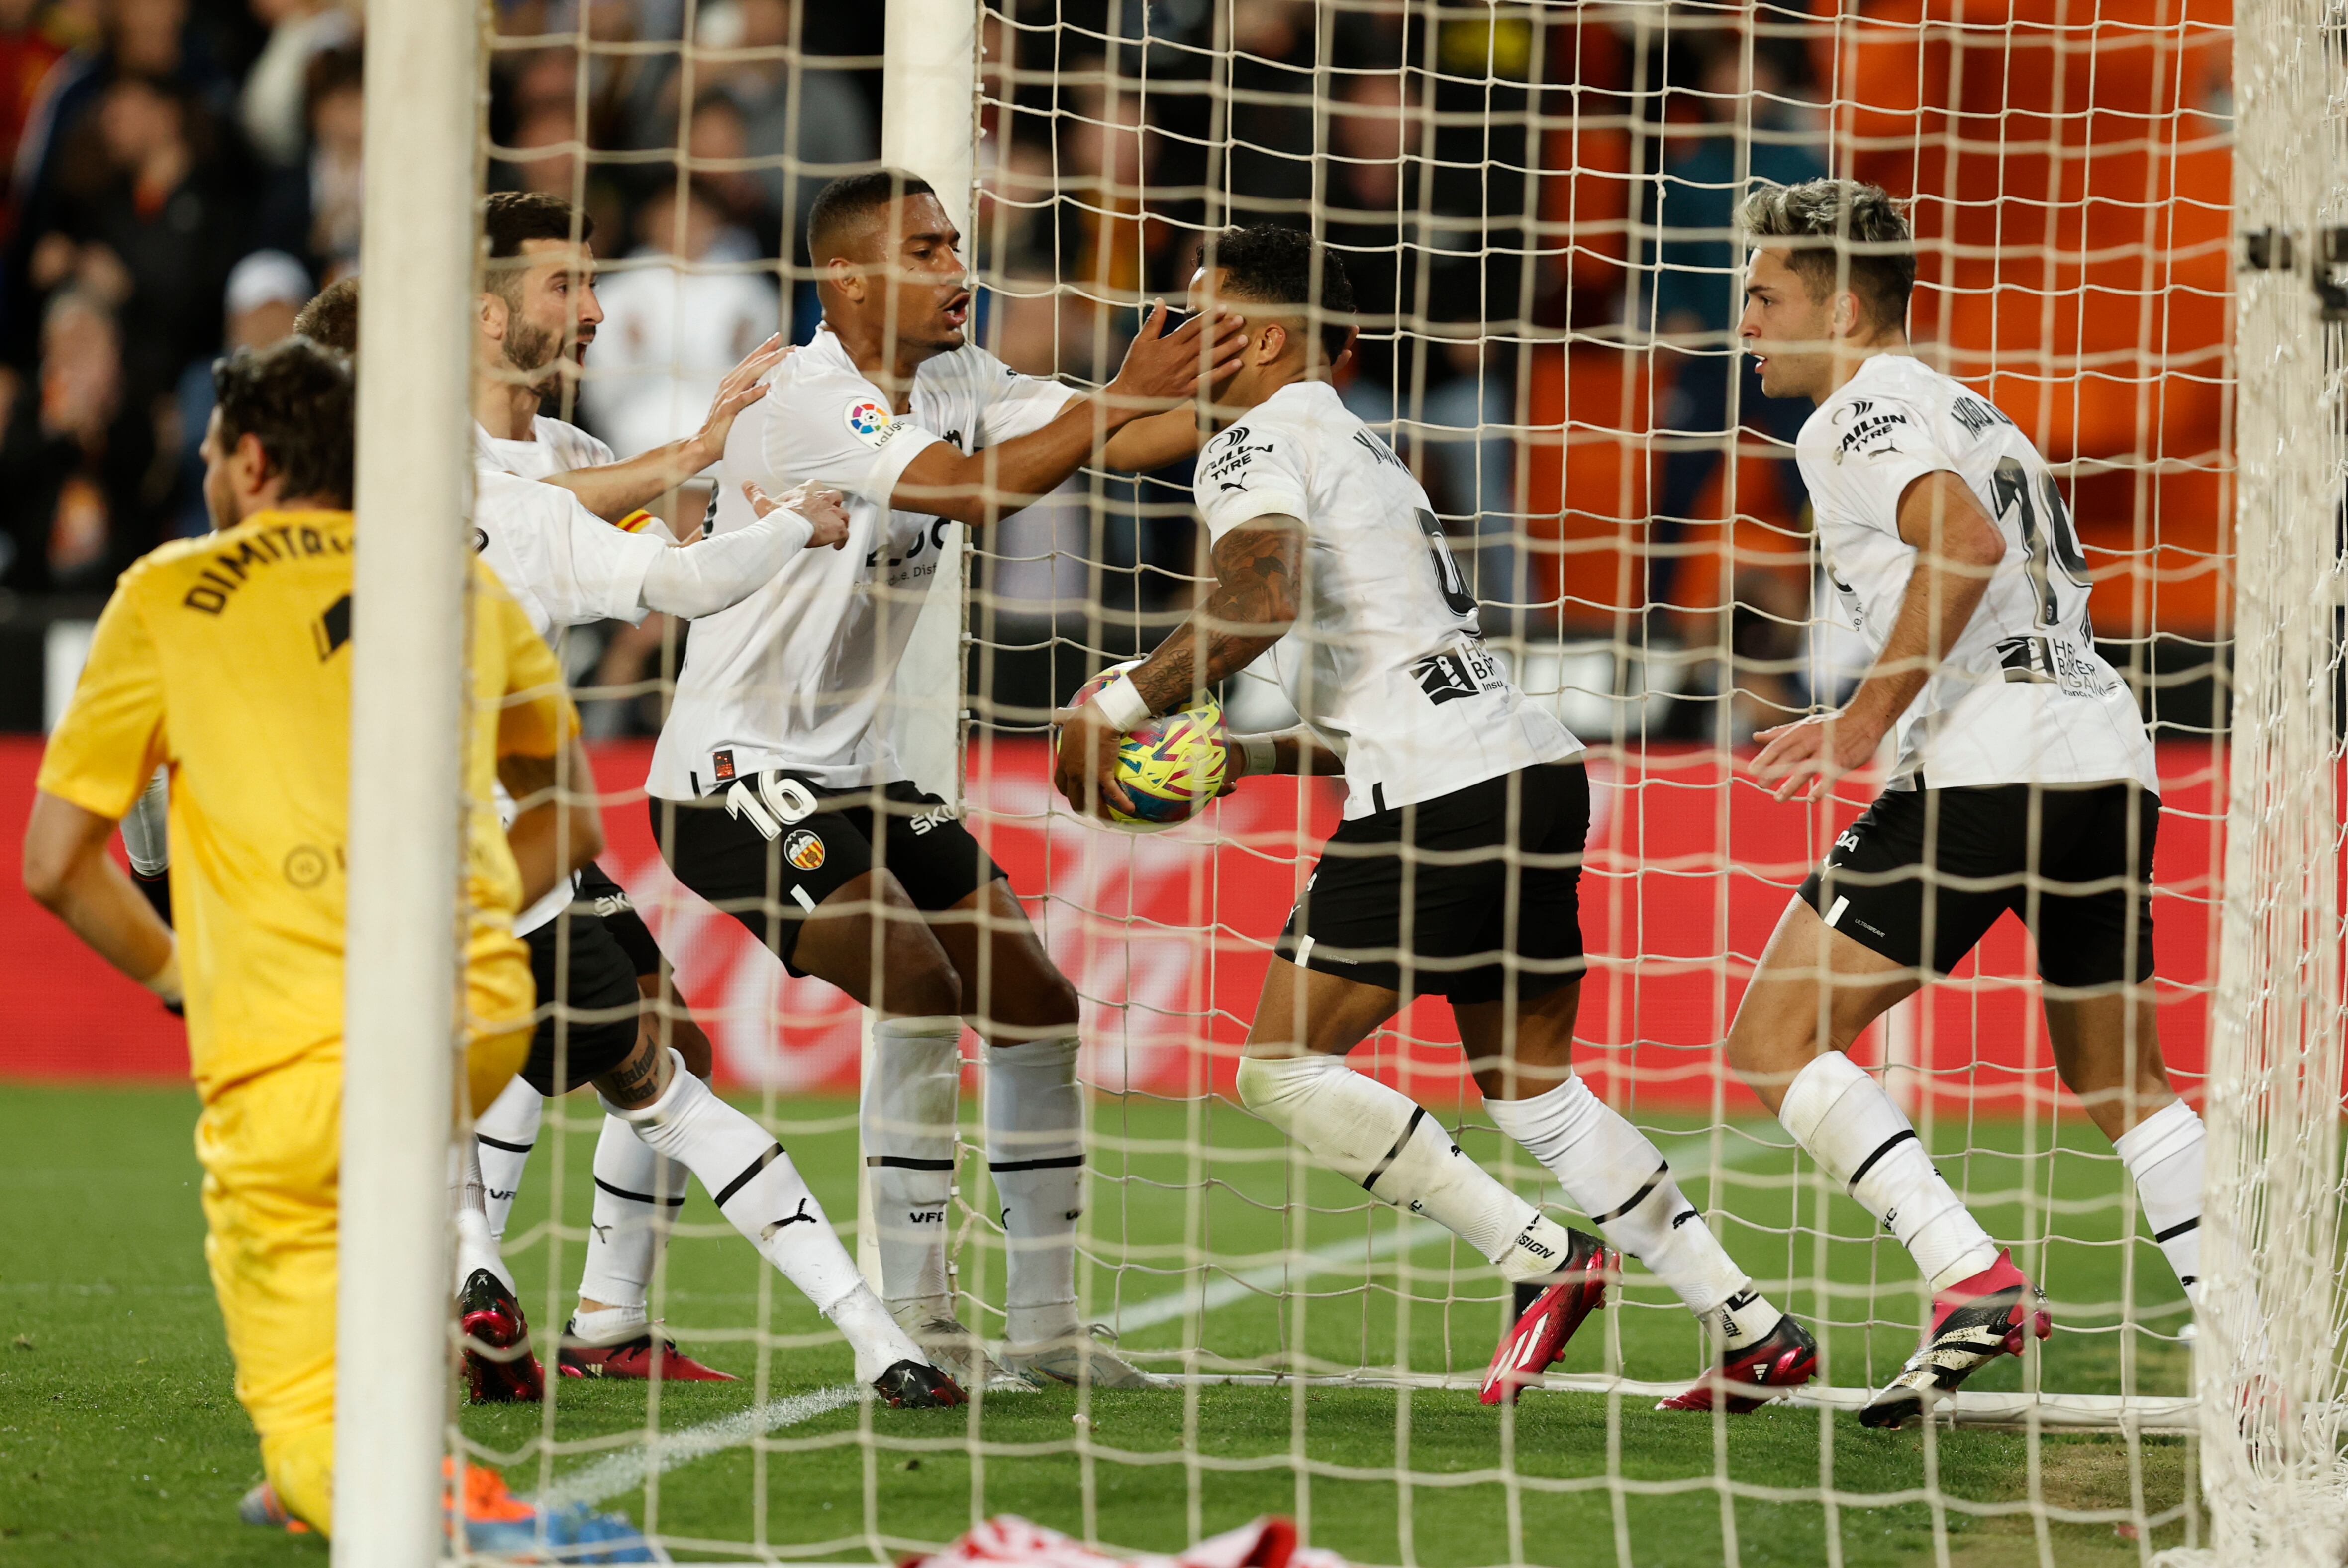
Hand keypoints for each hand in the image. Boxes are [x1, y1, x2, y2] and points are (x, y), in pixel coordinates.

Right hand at [688, 334, 790, 467]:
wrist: (705, 443)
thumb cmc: (725, 425)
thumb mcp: (739, 403)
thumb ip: (749, 392)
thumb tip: (768, 384)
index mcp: (732, 382)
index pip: (750, 361)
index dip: (764, 349)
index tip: (779, 337)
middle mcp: (729, 385)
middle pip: (751, 364)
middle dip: (770, 352)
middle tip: (788, 344)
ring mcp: (727, 396)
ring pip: (748, 376)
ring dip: (766, 365)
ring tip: (781, 357)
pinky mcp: (727, 411)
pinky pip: (741, 400)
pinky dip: (753, 393)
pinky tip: (766, 387)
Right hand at [743, 479, 848, 548]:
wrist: (790, 527)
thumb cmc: (779, 517)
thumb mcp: (763, 503)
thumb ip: (756, 493)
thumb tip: (747, 484)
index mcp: (806, 492)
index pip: (814, 485)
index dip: (815, 492)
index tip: (812, 499)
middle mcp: (822, 499)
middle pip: (835, 496)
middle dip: (833, 504)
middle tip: (828, 514)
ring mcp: (832, 513)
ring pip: (844, 514)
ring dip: (840, 521)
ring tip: (835, 530)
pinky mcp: (837, 528)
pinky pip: (845, 534)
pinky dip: (842, 540)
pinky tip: (838, 545)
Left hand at [1050, 703, 1135, 819]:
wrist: (1099, 718)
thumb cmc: (1085, 715)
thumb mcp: (1069, 718)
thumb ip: (1063, 719)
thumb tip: (1057, 714)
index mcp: (1065, 760)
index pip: (1061, 781)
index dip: (1066, 789)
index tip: (1071, 792)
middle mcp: (1072, 771)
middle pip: (1073, 796)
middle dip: (1079, 805)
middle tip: (1087, 810)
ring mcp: (1086, 775)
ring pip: (1090, 800)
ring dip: (1098, 812)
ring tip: (1106, 821)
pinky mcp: (1102, 774)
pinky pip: (1112, 793)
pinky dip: (1121, 802)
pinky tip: (1130, 810)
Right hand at [1105, 302, 1247, 413]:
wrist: (1128, 397)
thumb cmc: (1133, 368)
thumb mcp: (1140, 342)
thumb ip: (1153, 322)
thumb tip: (1160, 301)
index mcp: (1168, 344)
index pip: (1192, 327)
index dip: (1209, 316)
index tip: (1223, 308)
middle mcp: (1178, 358)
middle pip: (1204, 340)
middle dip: (1223, 329)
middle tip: (1239, 319)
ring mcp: (1183, 375)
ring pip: (1209, 358)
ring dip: (1227, 348)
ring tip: (1243, 338)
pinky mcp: (1186, 391)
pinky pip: (1208, 380)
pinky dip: (1223, 372)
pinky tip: (1237, 364)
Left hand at [1750, 708, 1886, 802]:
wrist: (1866, 718)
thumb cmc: (1833, 723)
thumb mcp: (1804, 725)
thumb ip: (1780, 733)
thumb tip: (1756, 736)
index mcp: (1801, 731)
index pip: (1779, 744)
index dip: (1765, 757)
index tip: (1751, 769)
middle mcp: (1812, 740)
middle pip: (1789, 757)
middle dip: (1773, 772)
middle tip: (1760, 786)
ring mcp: (1827, 751)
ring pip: (1806, 769)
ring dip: (1792, 784)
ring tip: (1779, 798)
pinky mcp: (1842, 761)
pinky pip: (1830, 777)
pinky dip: (1821, 788)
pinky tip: (1811, 799)